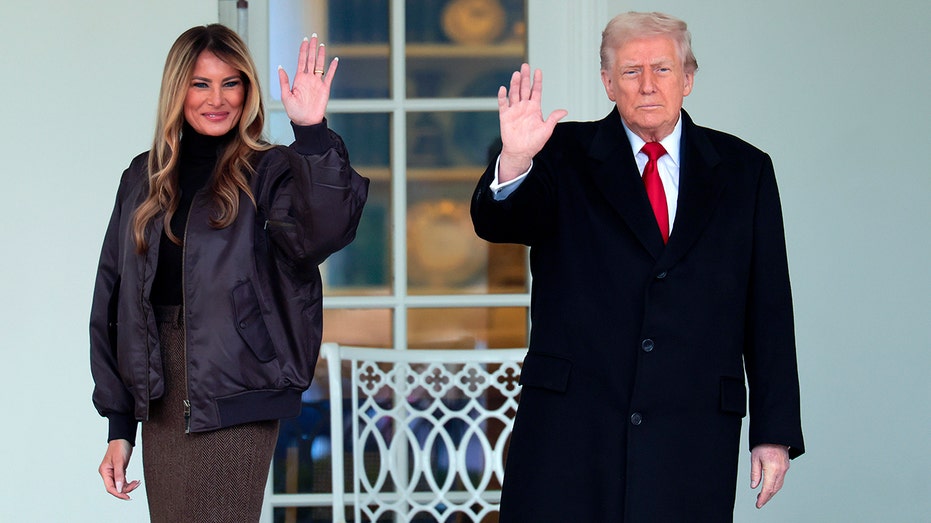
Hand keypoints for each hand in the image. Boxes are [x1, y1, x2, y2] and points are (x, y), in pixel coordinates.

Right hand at [99, 439, 140, 499]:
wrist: (123, 438)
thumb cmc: (119, 446)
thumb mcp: (119, 461)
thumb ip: (119, 475)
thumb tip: (119, 489)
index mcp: (104, 471)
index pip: (110, 487)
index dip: (118, 493)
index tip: (128, 497)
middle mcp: (108, 473)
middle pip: (115, 487)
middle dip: (126, 489)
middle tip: (136, 485)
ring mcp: (113, 472)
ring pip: (120, 485)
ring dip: (129, 486)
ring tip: (137, 482)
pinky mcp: (119, 471)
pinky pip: (123, 481)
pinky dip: (129, 482)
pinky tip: (135, 481)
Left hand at [278, 33, 337, 125]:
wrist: (306, 122)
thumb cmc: (294, 112)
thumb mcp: (285, 96)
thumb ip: (284, 81)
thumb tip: (280, 67)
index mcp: (298, 79)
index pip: (301, 60)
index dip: (303, 50)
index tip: (305, 40)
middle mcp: (308, 78)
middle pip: (311, 59)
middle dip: (312, 48)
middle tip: (314, 36)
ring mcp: (317, 83)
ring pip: (320, 65)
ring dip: (321, 55)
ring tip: (322, 45)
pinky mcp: (325, 89)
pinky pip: (329, 76)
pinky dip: (332, 68)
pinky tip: (335, 60)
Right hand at [497, 63, 567, 181]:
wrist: (520, 152)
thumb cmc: (534, 142)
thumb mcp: (546, 130)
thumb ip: (553, 118)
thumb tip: (564, 111)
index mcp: (534, 108)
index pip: (536, 91)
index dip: (537, 81)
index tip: (538, 70)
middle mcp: (524, 106)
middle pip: (524, 88)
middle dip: (525, 77)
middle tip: (525, 66)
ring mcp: (514, 110)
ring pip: (514, 93)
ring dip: (515, 84)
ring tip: (516, 74)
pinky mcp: (505, 116)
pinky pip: (503, 104)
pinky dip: (503, 96)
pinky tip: (503, 89)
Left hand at [750, 443, 789, 508]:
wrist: (775, 434)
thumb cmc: (763, 444)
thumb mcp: (754, 458)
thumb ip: (755, 473)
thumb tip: (754, 486)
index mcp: (772, 469)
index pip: (767, 488)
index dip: (763, 498)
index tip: (758, 504)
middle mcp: (781, 470)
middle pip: (774, 489)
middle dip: (767, 497)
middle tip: (759, 502)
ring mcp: (785, 469)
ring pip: (779, 485)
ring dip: (771, 492)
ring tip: (762, 496)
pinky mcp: (786, 466)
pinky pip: (781, 480)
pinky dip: (775, 486)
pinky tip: (769, 487)